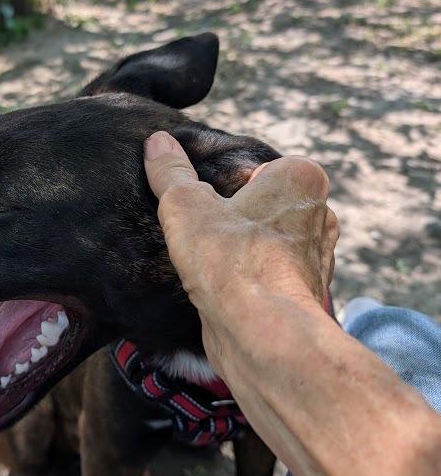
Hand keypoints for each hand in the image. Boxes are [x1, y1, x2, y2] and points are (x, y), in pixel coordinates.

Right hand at [144, 131, 338, 371]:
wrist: (262, 334)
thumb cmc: (230, 260)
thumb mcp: (184, 205)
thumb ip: (171, 172)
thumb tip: (157, 141)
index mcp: (302, 178)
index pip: (259, 168)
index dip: (225, 184)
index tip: (201, 200)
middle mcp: (320, 215)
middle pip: (265, 205)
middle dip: (236, 216)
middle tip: (201, 229)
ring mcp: (318, 258)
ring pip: (269, 243)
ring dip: (242, 251)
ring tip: (209, 262)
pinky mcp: (305, 295)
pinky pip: (271, 277)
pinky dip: (250, 280)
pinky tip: (224, 289)